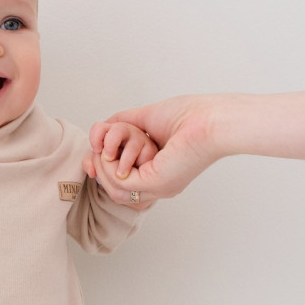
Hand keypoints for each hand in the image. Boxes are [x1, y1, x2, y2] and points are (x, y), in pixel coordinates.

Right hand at [89, 96, 220, 200]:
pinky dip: (108, 166)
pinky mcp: (155, 183)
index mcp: (160, 174)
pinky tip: (109, 151)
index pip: (123, 184)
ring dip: (101, 166)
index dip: (103, 170)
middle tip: (96, 148)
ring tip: (103, 148)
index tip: (94, 152)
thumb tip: (103, 128)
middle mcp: (158, 186)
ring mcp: (157, 187)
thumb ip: (124, 123)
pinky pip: (119, 182)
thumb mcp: (147, 117)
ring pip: (114, 189)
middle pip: (115, 190)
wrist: (210, 118)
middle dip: (98, 168)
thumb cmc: (191, 114)